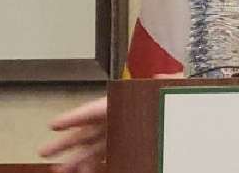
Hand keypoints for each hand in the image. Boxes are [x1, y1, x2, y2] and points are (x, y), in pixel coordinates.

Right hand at [39, 74, 181, 171]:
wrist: (194, 113)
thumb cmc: (180, 96)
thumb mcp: (175, 86)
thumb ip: (168, 80)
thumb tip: (163, 75)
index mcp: (126, 102)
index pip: (96, 109)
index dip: (75, 117)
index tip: (54, 124)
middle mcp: (119, 117)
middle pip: (88, 130)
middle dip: (66, 142)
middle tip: (44, 152)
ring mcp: (122, 132)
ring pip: (93, 147)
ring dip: (76, 159)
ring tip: (59, 170)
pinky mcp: (128, 145)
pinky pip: (107, 156)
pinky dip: (94, 164)